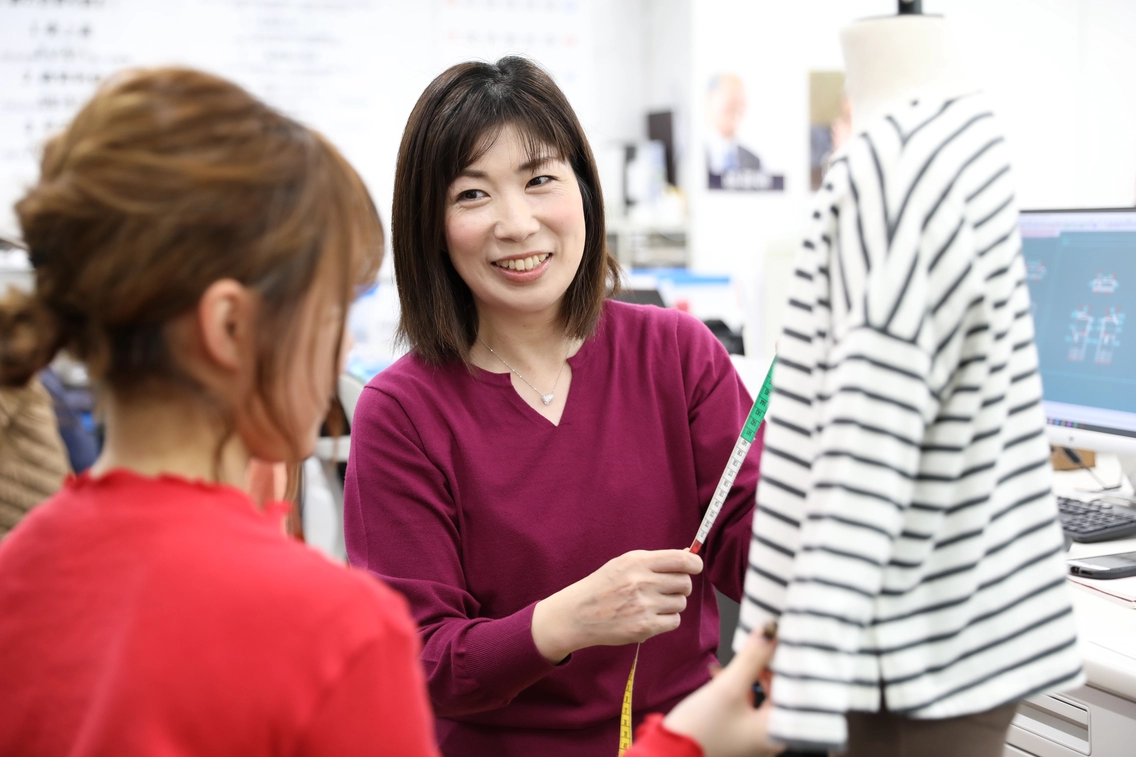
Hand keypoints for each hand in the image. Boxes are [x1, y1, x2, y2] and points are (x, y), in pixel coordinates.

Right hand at [531, 549, 702, 662]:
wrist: (578, 613)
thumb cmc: (604, 585)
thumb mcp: (625, 563)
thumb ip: (656, 560)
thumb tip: (690, 557)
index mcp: (638, 562)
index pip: (682, 561)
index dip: (695, 564)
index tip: (694, 568)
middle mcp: (642, 583)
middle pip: (685, 583)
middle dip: (680, 586)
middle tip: (665, 588)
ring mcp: (644, 606)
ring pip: (681, 603)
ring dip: (671, 604)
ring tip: (651, 603)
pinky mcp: (644, 627)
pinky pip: (674, 621)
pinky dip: (666, 619)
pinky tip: (650, 616)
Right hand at [662, 628, 782, 756]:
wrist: (667, 752)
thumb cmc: (699, 732)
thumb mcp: (728, 688)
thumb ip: (751, 658)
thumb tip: (769, 632)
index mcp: (777, 730)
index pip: (794, 687)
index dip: (787, 661)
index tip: (780, 640)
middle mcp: (771, 735)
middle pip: (779, 691)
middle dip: (767, 667)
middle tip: (759, 646)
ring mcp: (754, 735)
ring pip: (763, 696)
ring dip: (751, 676)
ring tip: (737, 661)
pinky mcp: (739, 733)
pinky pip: (748, 704)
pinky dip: (740, 688)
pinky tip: (722, 676)